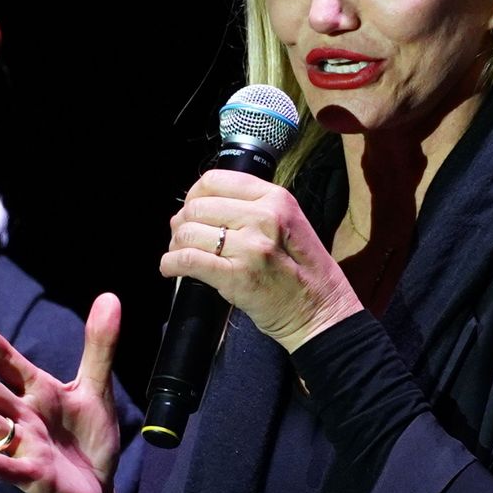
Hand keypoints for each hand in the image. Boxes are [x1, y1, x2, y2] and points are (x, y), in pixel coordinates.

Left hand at [161, 170, 361, 353]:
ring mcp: (250, 247)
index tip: (193, 211)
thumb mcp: (289, 224)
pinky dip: (171, 264)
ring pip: (187, 233)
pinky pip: (186, 260)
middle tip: (184, 239)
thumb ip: (253, 208)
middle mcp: (263, 217)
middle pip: (196, 207)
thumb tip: (201, 202)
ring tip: (180, 255)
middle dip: (182, 223)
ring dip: (175, 245)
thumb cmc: (304, 272)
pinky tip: (171, 269)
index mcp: (276, 199)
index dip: (194, 195)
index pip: (215, 180)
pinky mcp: (236, 276)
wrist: (321, 312)